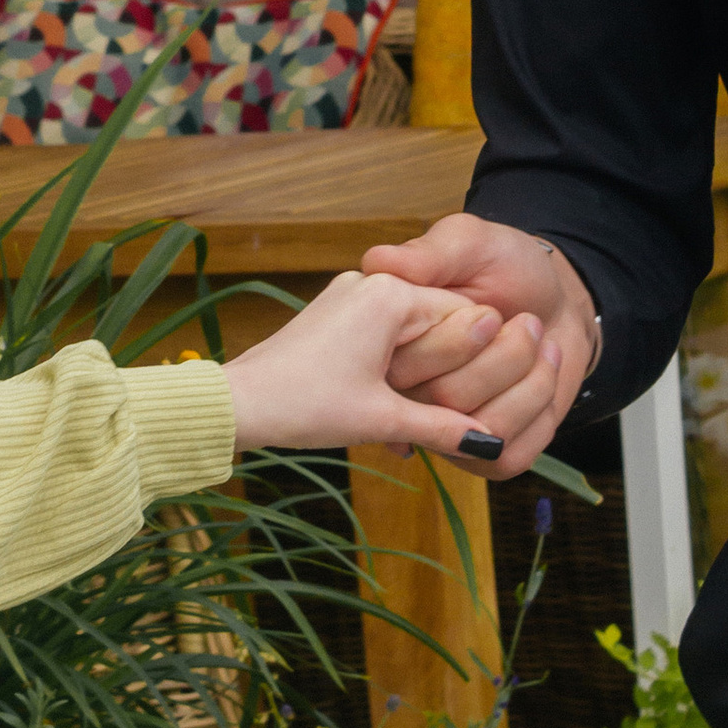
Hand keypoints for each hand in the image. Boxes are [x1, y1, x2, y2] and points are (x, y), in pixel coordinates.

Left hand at [223, 273, 528, 471]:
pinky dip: (390, 373)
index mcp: (391, 294)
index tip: (479, 400)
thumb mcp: (383, 420)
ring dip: (416, 381)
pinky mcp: (333, 314)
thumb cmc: (307, 405)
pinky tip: (387, 417)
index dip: (478, 362)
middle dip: (443, 376)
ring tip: (413, 427)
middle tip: (446, 421)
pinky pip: (381, 337)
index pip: (468, 317)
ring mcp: (349, 296)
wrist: (239, 404)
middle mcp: (372, 283)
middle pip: (438, 325)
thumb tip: (488, 444)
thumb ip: (443, 427)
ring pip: (409, 335)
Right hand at [358, 210, 602, 475]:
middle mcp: (408, 391)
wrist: (557, 302)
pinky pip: (506, 456)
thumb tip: (377, 261)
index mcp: (391, 340)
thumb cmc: (506, 266)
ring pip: (481, 430)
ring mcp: (444, 429)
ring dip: (530, 384)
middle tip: (530, 323)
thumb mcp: (470, 242)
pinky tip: (543, 377)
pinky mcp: (482, 454)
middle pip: (446, 400)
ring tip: (543, 346)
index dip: (457, 343)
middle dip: (504, 359)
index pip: (406, 364)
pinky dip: (540, 414)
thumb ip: (429, 253)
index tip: (493, 313)